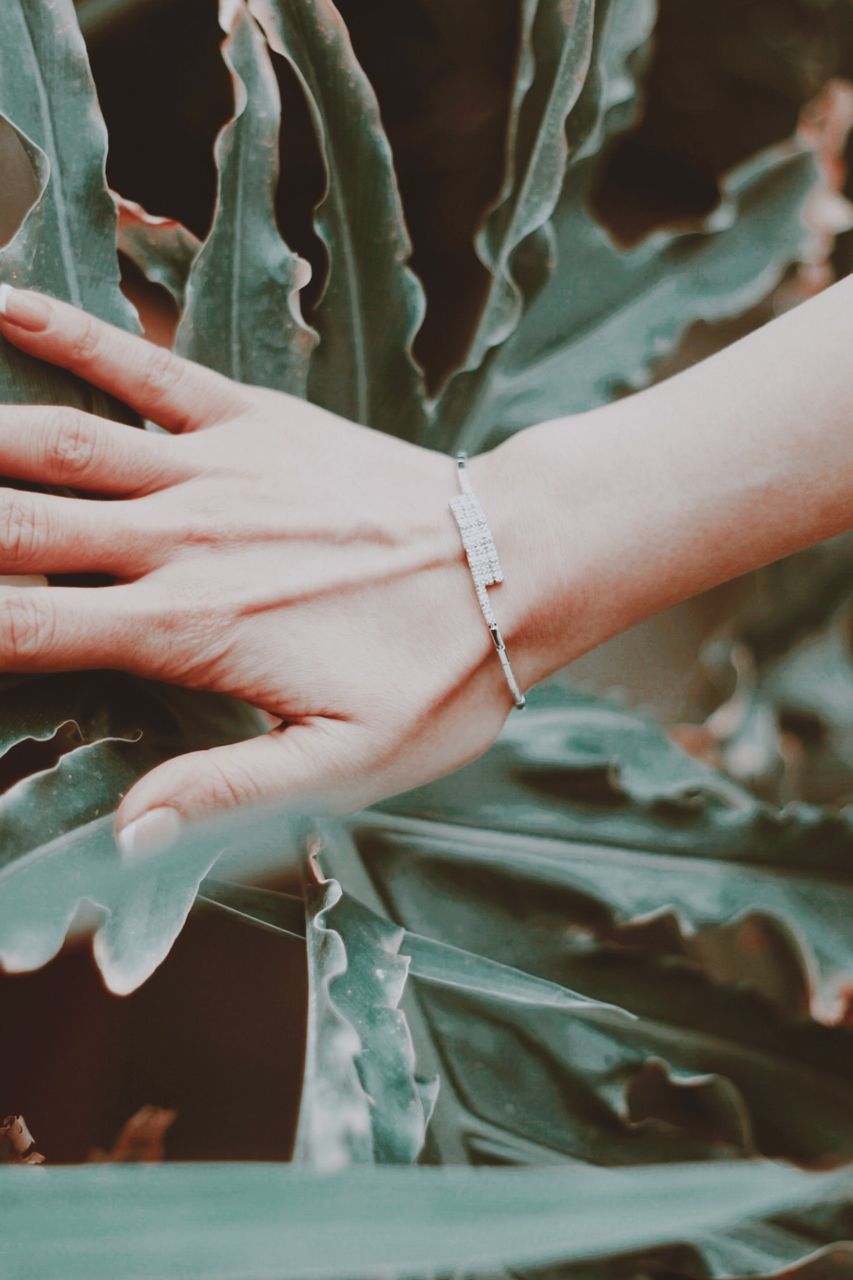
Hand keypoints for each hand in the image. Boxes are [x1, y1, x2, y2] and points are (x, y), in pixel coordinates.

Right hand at [0, 288, 524, 854]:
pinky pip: (144, 365)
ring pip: (52, 442)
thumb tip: (125, 835)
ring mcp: (213, 468)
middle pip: (12, 527)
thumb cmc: (437, 678)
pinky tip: (1, 300)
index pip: (21, 626)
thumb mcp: (345, 767)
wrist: (517, 565)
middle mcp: (179, 541)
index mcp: (186, 632)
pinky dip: (67, 330)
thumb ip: (227, 792)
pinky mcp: (252, 418)